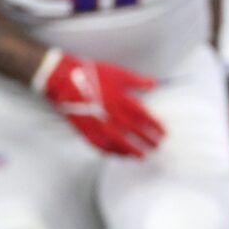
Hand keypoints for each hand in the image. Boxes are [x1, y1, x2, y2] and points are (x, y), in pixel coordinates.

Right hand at [33, 49, 163, 157]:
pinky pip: (101, 146)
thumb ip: (137, 80)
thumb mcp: (118, 73)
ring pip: (118, 143)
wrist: (65, 79)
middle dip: (148, 141)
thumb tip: (154, 83)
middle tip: (156, 147)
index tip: (163, 133)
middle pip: (134, 132)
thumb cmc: (91, 74)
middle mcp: (111, 114)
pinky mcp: (85, 130)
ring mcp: (98, 124)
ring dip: (131, 151)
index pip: (144, 118)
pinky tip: (118, 155)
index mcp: (121, 100)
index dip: (155, 127)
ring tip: (141, 156)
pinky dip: (111, 152)